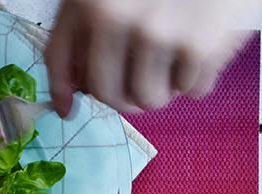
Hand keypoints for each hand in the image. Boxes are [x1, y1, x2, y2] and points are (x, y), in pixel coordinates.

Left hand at [45, 0, 261, 114]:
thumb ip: (94, 21)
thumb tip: (83, 80)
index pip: (59, 56)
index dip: (61, 89)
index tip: (66, 109)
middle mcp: (115, 16)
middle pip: (106, 92)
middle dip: (125, 99)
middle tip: (142, 89)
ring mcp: (156, 34)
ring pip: (150, 99)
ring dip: (165, 89)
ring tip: (176, 60)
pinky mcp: (197, 47)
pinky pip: (192, 91)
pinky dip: (198, 78)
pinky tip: (203, 46)